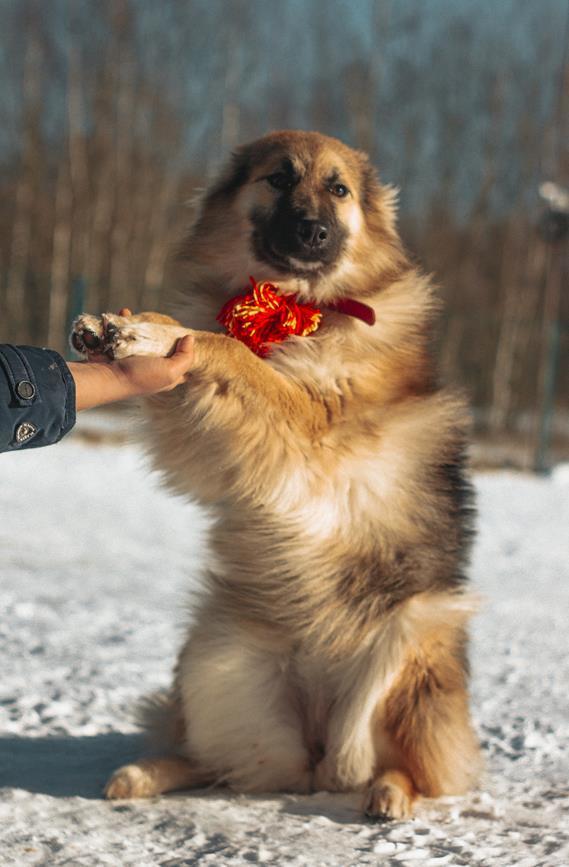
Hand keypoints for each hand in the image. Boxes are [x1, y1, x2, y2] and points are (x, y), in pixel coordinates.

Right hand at [68, 308, 193, 410]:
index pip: (184, 366)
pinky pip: (124, 331)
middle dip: (165, 334)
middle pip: (164, 348)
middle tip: (166, 322)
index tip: (190, 337)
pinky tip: (125, 313)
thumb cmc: (139, 376)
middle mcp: (152, 368)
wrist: (105, 376)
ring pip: (144, 338)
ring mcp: (135, 358)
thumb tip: (189, 339)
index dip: (190, 353)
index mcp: (166, 376)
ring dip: (144, 326)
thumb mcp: (170, 371)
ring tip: (144, 317)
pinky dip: (124, 321)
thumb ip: (185, 357)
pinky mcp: (119, 349)